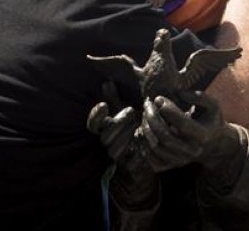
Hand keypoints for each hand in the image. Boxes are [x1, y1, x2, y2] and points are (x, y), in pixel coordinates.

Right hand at [87, 82, 157, 207]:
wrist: (155, 143)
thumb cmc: (140, 121)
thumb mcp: (129, 108)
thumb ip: (117, 97)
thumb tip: (107, 83)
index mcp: (107, 127)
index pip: (93, 125)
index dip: (96, 116)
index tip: (104, 105)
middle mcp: (109, 142)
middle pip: (105, 136)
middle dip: (118, 123)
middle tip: (132, 111)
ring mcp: (118, 154)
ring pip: (113, 150)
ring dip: (126, 136)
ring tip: (139, 125)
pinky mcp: (129, 165)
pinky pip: (127, 162)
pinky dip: (135, 151)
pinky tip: (144, 141)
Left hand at [139, 90, 238, 171]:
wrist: (215, 145)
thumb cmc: (211, 121)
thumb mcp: (212, 106)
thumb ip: (199, 97)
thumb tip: (180, 93)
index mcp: (203, 135)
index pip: (182, 123)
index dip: (168, 109)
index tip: (158, 98)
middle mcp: (192, 150)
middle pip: (165, 136)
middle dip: (152, 118)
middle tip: (147, 105)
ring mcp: (182, 160)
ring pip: (156, 147)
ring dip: (146, 129)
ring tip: (145, 115)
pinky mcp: (173, 165)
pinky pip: (153, 159)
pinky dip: (146, 144)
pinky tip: (147, 130)